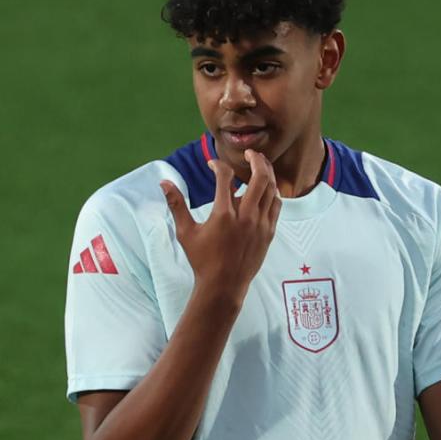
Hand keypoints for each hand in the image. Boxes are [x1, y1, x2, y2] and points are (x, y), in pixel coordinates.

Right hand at [161, 149, 281, 296]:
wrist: (224, 286)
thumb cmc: (202, 260)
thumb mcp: (185, 232)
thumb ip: (176, 204)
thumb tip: (164, 182)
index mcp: (223, 214)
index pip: (225, 177)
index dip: (218, 165)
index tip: (212, 164)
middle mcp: (246, 216)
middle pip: (259, 177)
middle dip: (256, 159)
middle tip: (250, 153)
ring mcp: (260, 224)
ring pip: (271, 189)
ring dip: (267, 173)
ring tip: (261, 165)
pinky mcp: (269, 232)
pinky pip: (276, 205)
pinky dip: (272, 192)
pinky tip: (266, 189)